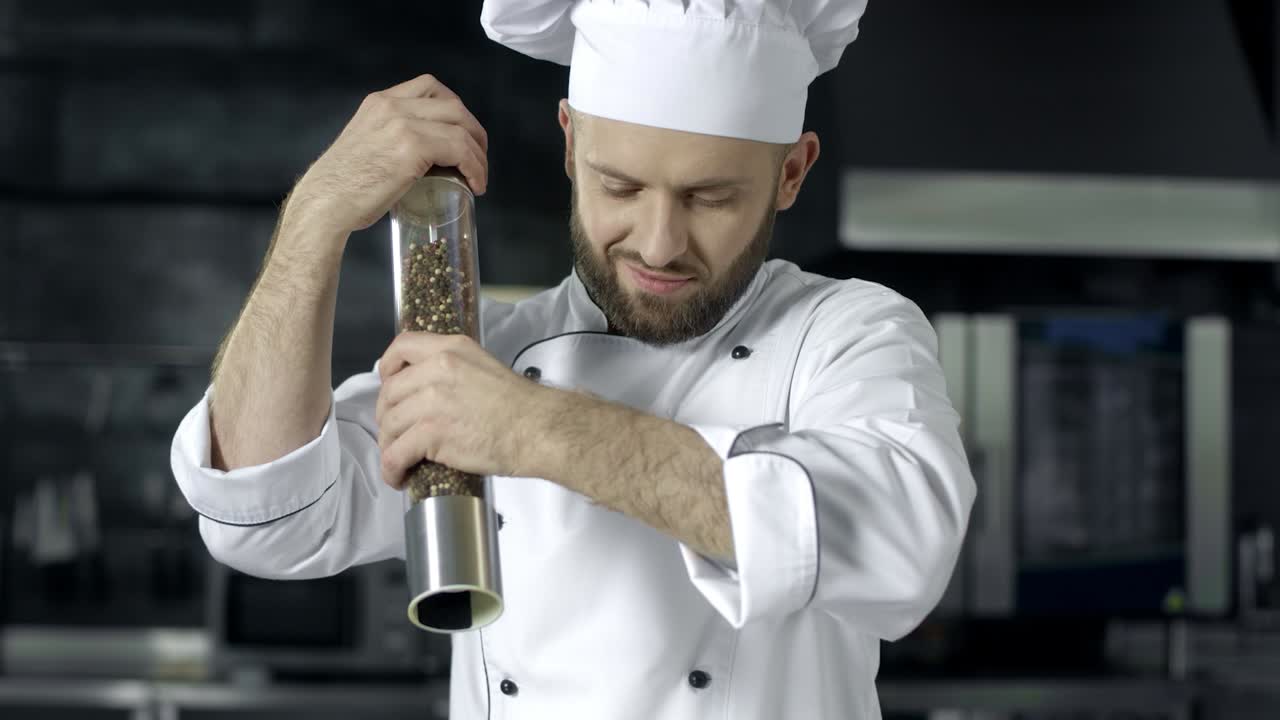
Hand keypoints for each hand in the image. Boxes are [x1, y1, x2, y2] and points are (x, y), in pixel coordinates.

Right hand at [288, 74, 488, 237]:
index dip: (456, 109)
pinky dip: (474, 167)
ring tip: (479, 177)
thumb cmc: (343, 187)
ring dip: (478, 154)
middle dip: (474, 132)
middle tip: (479, 158)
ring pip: (461, 128)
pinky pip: (459, 150)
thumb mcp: (367, 145)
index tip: (464, 134)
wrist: (325, 203)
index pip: (430, 87)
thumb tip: (424, 156)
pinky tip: (474, 183)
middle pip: (453, 105)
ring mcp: (402, 124)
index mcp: (380, 103)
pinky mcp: (411, 147)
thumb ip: (391, 138)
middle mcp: (392, 106)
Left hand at [374, 333, 547, 488]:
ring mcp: (432, 400)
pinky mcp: (432, 432)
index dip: (387, 369)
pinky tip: (399, 476)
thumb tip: (431, 391)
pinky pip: (396, 453)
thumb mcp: (485, 368)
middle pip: (389, 392)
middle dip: (387, 417)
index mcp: (451, 350)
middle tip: (397, 433)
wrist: (539, 429)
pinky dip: (392, 469)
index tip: (389, 385)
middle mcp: (438, 369)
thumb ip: (455, 371)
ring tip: (400, 459)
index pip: (401, 347)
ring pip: (389, 424)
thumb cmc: (522, 407)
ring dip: (390, 445)